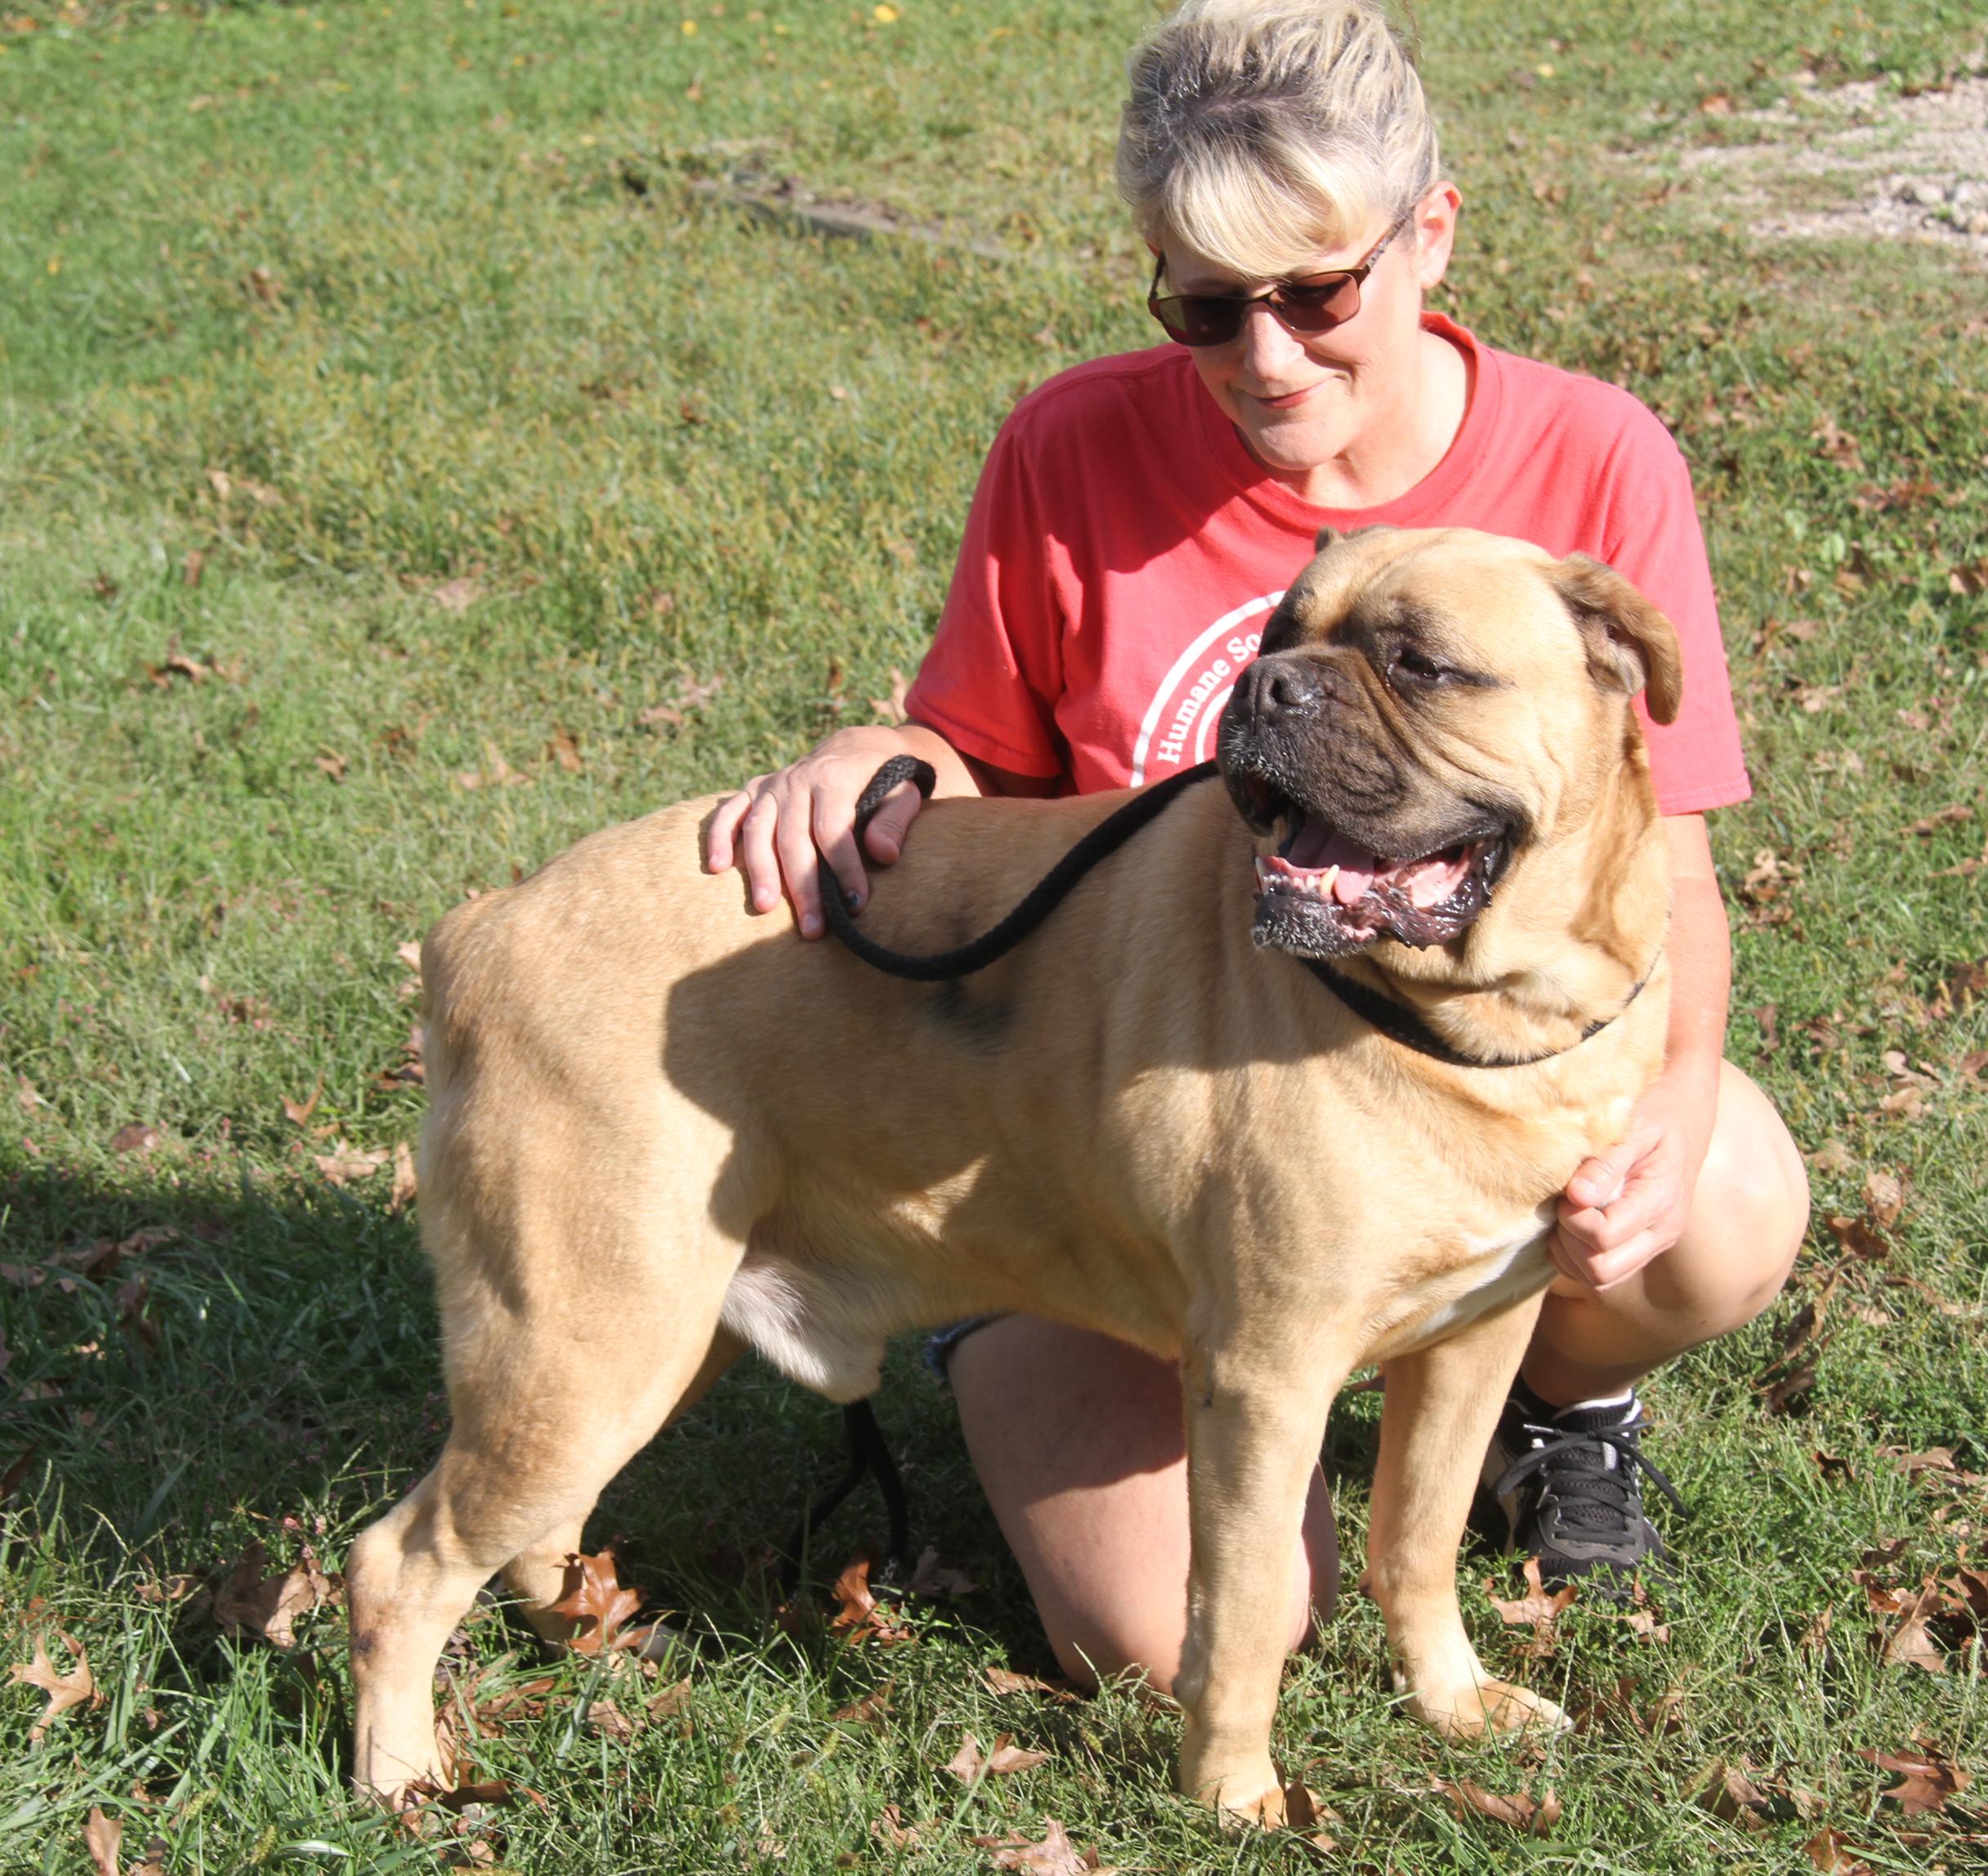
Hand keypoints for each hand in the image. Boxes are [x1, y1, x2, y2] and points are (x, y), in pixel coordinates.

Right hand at [703, 726, 927, 938]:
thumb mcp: (904, 792)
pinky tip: (717, 867)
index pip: (833, 829)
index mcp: (834, 777)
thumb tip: (884, 855)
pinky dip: (718, 836)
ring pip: (758, 830)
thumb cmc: (885, 779)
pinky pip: (729, 812)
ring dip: (760, 871)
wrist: (858, 746)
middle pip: (794, 838)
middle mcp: (798, 779)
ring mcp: (772, 785)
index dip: (843, 868)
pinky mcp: (754, 789)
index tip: (855, 904)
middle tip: (813, 928)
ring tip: (765, 908)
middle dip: (803, 885)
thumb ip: (894, 821)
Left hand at [1549, 1067, 1716, 1293]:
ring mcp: (1653, 1243)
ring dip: (1570, 1252)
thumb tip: (1578, 1196)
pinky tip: (1571, 1225)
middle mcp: (1661, 1231)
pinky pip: (1601, 1274)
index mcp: (1660, 1201)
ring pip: (1599, 1278)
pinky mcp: (1641, 1246)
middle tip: (1563, 1206)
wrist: (1686, 1114)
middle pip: (1601, 1270)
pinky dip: (1575, 1257)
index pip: (1604, 1238)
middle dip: (1569, 1242)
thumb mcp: (1634, 1125)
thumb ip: (1607, 1161)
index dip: (1573, 1219)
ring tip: (1567, 1213)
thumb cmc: (1656, 1112)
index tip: (1568, 1190)